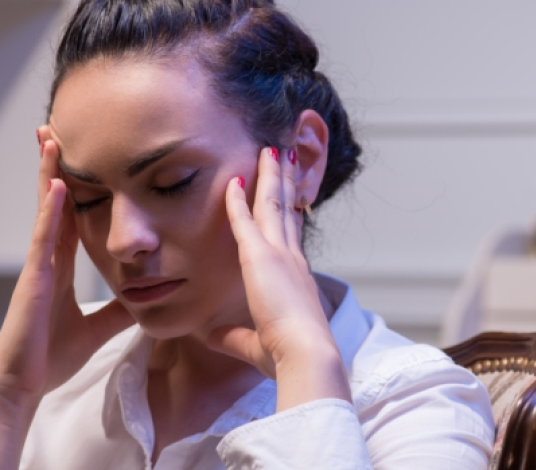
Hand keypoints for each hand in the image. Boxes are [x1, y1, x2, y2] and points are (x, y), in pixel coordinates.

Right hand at [0, 127, 133, 408]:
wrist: (23, 385)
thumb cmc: (49, 356)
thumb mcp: (97, 327)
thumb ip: (119, 310)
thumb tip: (145, 299)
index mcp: (62, 266)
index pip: (70, 216)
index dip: (75, 187)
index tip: (81, 160)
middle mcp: (50, 259)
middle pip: (57, 204)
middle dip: (57, 168)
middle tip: (59, 131)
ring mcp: (41, 266)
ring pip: (48, 211)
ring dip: (52, 175)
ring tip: (54, 139)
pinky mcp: (36, 280)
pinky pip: (45, 238)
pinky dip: (53, 211)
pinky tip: (62, 186)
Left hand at [208, 147, 350, 410]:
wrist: (305, 354)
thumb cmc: (287, 355)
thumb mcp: (256, 343)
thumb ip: (232, 335)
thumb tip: (208, 335)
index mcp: (296, 278)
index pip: (291, 236)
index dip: (290, 212)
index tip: (289, 196)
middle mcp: (292, 259)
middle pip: (288, 211)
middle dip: (286, 183)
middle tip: (286, 157)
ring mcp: (279, 254)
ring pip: (273, 205)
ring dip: (271, 176)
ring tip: (272, 150)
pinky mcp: (262, 256)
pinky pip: (246, 220)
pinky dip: (238, 199)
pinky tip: (233, 180)